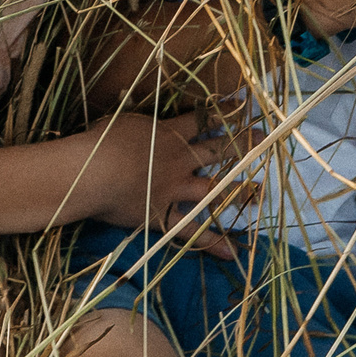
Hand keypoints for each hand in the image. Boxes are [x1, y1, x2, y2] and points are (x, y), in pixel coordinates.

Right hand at [70, 102, 263, 260]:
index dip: (225, 111)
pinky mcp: (163, 216)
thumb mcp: (124, 121)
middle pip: (217, 151)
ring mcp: (174, 190)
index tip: (243, 105)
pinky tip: (233, 251)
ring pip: (214, 191)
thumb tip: (145, 120)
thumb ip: (142, 122)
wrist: (91, 174)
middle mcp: (179, 161)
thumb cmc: (100, 142)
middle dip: (243, 144)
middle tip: (264, 139)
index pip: (203, 119)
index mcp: (169, 134)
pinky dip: (211, 242)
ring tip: (260, 192)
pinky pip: (191, 232)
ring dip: (238, 192)